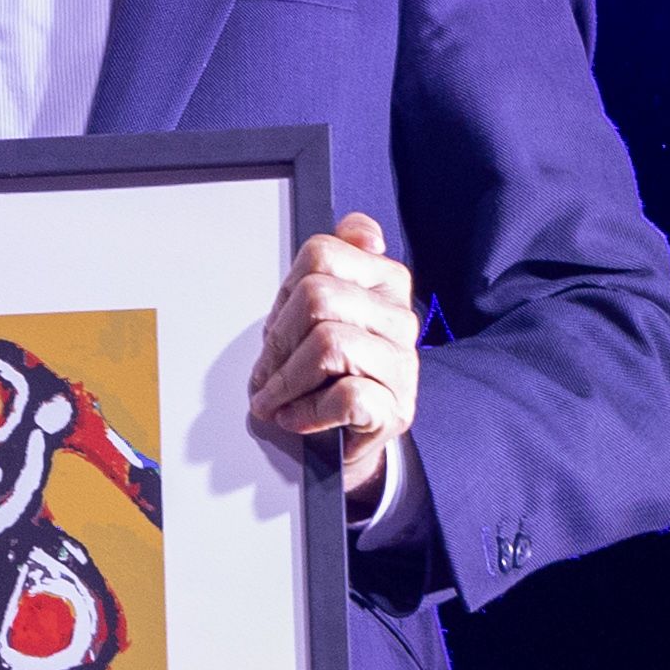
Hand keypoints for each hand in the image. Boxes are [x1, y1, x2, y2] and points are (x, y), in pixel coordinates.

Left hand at [247, 210, 421, 517]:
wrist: (343, 439)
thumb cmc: (324, 374)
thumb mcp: (321, 310)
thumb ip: (334, 263)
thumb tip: (358, 229)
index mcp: (385, 281)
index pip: (321, 255)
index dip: (285, 293)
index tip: (279, 327)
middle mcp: (400, 318)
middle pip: (318, 297)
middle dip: (278, 340)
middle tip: (266, 372)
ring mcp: (402, 364)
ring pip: (329, 343)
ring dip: (285, 380)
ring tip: (273, 399)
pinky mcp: (395, 409)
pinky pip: (344, 395)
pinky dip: (307, 411)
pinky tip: (297, 417)